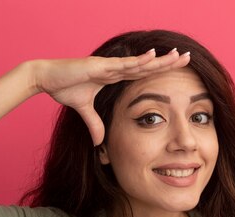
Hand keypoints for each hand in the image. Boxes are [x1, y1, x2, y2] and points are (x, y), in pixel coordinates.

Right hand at [32, 48, 190, 145]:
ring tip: (178, 55)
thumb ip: (94, 124)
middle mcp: (115, 69)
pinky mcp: (100, 66)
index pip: (142, 73)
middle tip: (188, 58)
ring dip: (160, 59)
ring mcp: (109, 66)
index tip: (177, 70)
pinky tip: (153, 56)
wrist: (46, 79)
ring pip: (140, 63)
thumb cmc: (63, 88)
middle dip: (167, 62)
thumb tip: (99, 143)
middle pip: (147, 65)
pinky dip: (138, 61)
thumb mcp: (84, 111)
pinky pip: (122, 65)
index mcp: (114, 76)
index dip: (159, 71)